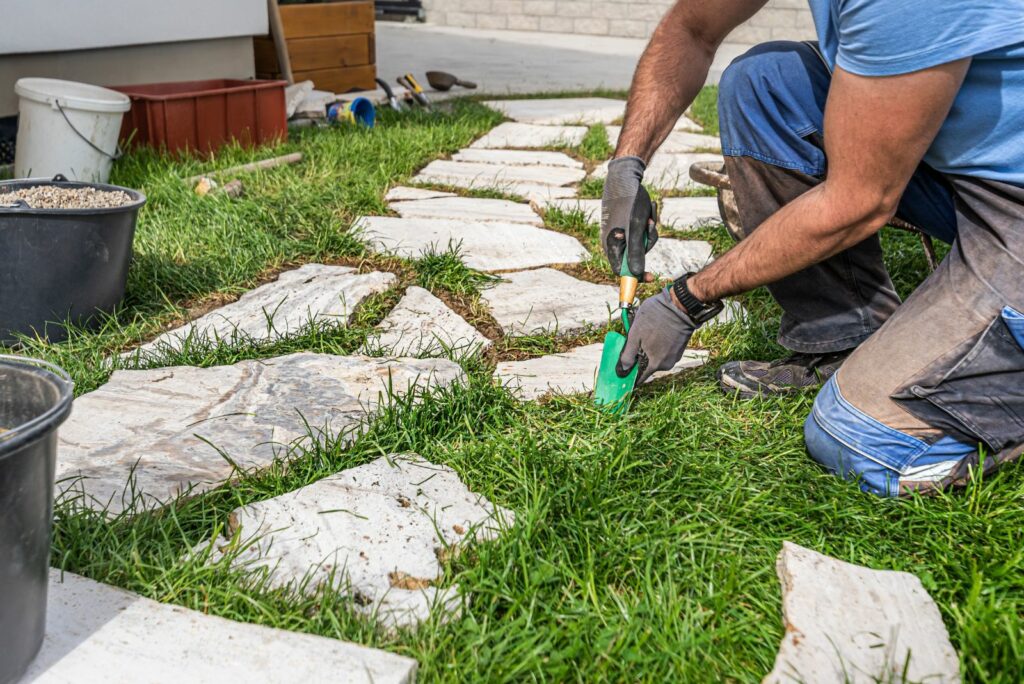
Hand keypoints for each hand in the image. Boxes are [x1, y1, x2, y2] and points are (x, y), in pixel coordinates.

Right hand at [601, 157, 657, 276]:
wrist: (625, 176)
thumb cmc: (628, 200)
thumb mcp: (635, 227)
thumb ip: (636, 252)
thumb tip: (636, 274)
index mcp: (611, 245)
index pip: (621, 270)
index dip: (635, 275)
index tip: (652, 277)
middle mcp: (614, 241)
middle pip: (634, 256)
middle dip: (646, 242)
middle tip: (650, 224)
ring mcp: (620, 233)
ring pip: (640, 242)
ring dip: (649, 230)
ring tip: (648, 214)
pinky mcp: (626, 224)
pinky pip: (641, 231)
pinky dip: (647, 223)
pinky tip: (648, 210)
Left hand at [617, 287, 696, 384]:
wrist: (680, 305)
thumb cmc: (655, 318)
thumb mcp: (635, 335)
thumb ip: (628, 355)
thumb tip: (622, 371)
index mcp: (655, 364)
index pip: (640, 378)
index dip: (629, 375)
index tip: (622, 371)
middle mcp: (666, 364)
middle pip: (647, 366)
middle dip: (638, 357)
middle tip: (632, 341)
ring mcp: (675, 356)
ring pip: (655, 357)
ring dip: (647, 349)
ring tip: (644, 332)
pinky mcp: (679, 347)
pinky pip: (663, 351)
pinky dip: (657, 345)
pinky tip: (654, 332)